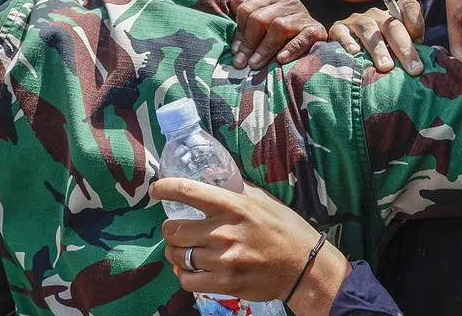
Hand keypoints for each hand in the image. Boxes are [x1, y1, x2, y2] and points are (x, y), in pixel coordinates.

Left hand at [153, 179, 350, 304]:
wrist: (304, 267)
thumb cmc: (285, 229)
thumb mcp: (264, 201)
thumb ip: (238, 191)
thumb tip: (218, 178)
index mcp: (233, 205)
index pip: (188, 191)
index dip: (165, 188)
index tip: (156, 190)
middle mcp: (224, 231)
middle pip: (173, 230)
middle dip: (170, 230)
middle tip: (176, 230)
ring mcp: (223, 260)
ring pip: (178, 256)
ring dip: (176, 253)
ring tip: (185, 251)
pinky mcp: (225, 283)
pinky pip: (187, 280)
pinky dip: (186, 274)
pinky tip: (194, 269)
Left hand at [229, 0, 326, 68]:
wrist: (315, 40)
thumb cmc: (282, 34)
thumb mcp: (263, 20)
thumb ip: (248, 13)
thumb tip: (232, 3)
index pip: (247, 9)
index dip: (239, 32)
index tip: (235, 52)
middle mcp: (288, 1)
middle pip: (260, 18)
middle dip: (249, 43)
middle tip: (242, 63)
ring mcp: (303, 14)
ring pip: (279, 26)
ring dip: (265, 48)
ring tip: (255, 65)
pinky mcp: (317, 29)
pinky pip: (303, 37)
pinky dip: (291, 48)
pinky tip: (281, 59)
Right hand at [328, 0, 424, 74]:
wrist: (349, 57)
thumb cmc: (385, 58)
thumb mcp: (403, 52)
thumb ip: (418, 52)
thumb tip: (439, 57)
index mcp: (396, 16)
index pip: (409, 5)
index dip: (415, 20)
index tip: (420, 39)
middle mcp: (377, 15)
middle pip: (392, 24)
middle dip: (404, 47)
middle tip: (414, 69)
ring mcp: (357, 21)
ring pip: (368, 28)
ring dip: (378, 48)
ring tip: (386, 67)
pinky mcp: (338, 29)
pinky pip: (341, 32)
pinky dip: (347, 42)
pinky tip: (355, 54)